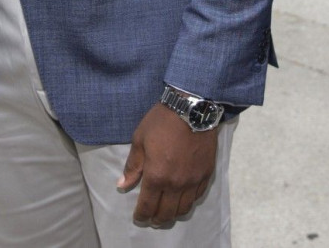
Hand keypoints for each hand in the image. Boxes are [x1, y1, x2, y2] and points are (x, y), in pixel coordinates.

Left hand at [117, 103, 217, 226]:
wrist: (192, 109)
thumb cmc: (161, 122)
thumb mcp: (140, 139)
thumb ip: (133, 166)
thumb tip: (122, 184)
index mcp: (156, 176)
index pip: (147, 206)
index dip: (141, 215)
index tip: (138, 217)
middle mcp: (175, 184)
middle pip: (166, 213)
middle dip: (156, 219)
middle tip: (151, 218)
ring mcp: (193, 181)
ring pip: (183, 209)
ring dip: (173, 214)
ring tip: (166, 212)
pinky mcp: (206, 175)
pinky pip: (196, 197)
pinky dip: (187, 202)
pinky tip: (181, 198)